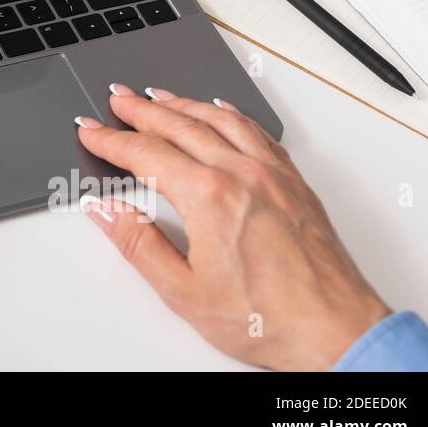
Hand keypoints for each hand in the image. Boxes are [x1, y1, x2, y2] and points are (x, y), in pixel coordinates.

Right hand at [75, 86, 390, 370]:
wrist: (336, 331)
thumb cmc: (269, 318)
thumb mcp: (183, 291)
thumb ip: (139, 244)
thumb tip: (106, 212)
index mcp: (208, 197)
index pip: (145, 154)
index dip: (111, 141)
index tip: (91, 131)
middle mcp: (242, 175)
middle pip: (180, 126)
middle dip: (141, 110)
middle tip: (117, 99)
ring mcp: (272, 175)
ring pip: (219, 121)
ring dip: (183, 104)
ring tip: (158, 95)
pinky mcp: (295, 184)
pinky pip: (258, 133)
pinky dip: (231, 115)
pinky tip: (222, 111)